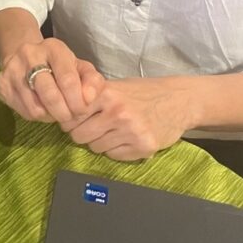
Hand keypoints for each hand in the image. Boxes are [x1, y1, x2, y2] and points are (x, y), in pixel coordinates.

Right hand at [0, 37, 104, 123]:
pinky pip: (23, 111)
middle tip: (70, 117)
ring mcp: (12, 69)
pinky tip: (42, 107)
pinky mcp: (1, 84)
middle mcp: (29, 54)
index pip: (68, 80)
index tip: (82, 110)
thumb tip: (89, 99)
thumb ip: (92, 81)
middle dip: (64, 113)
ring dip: (50, 116)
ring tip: (56, 111)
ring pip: (35, 108)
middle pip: (50, 95)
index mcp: (53, 48)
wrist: (24, 55)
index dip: (78, 101)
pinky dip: (37, 116)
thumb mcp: (79, 67)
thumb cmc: (58, 64)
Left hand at [59, 77, 195, 160]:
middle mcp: (117, 112)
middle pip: (79, 135)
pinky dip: (115, 150)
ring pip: (95, 148)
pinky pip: (114, 156)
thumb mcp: (116, 86)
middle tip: (92, 128)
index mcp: (106, 93)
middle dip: (82, 134)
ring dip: (99, 142)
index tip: (73, 120)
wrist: (180, 100)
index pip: (71, 115)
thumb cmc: (143, 92)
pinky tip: (124, 139)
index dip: (69, 120)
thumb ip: (91, 96)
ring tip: (111, 132)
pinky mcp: (143, 147)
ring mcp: (131, 131)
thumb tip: (63, 110)